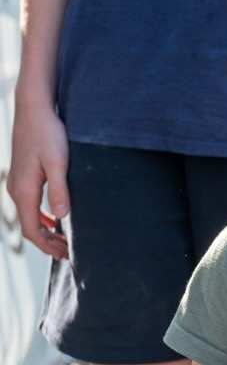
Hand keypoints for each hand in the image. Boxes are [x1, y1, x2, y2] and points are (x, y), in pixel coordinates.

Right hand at [6, 100, 69, 257]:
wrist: (33, 109)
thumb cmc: (47, 133)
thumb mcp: (58, 162)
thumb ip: (60, 190)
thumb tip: (62, 216)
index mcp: (24, 190)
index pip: (32, 229)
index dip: (48, 246)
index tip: (68, 255)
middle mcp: (16, 189)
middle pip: (30, 226)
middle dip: (49, 242)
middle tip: (71, 253)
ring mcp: (17, 183)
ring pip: (29, 216)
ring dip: (46, 230)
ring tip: (66, 240)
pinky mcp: (23, 176)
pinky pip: (30, 205)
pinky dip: (43, 217)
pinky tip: (58, 219)